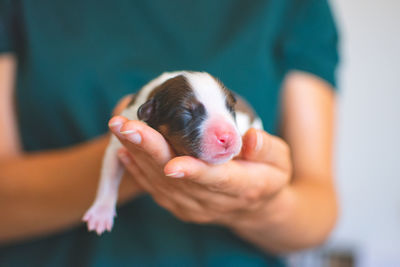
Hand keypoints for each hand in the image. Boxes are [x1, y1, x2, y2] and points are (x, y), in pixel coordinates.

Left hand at [108, 115, 292, 227]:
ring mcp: (193, 207)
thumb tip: (250, 137)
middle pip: (177, 177)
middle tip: (125, 126)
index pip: (215, 179)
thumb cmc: (269, 176)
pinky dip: (137, 170)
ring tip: (119, 129)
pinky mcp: (181, 206)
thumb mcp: (281, 160)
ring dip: (137, 155)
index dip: (193, 171)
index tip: (170, 164)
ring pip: (160, 183)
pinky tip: (124, 150)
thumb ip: (266, 148)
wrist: (256, 207)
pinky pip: (155, 191)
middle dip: (149, 150)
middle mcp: (213, 201)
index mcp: (242, 187)